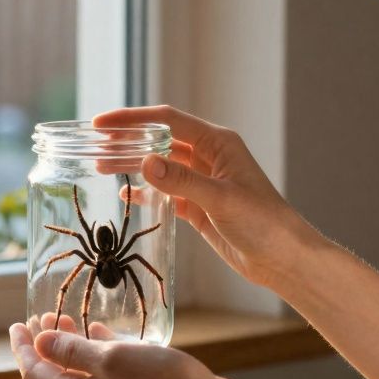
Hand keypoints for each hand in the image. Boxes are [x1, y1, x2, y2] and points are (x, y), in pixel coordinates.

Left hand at [9, 314, 239, 378]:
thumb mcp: (112, 358)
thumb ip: (74, 349)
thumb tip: (40, 342)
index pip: (36, 373)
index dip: (22, 348)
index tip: (16, 324)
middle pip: (56, 374)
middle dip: (46, 344)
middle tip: (44, 315)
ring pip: (81, 374)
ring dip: (72, 346)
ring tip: (67, 319)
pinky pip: (105, 376)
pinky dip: (98, 354)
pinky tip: (104, 335)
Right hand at [94, 105, 318, 288]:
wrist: (283, 259)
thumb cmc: (264, 223)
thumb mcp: (221, 199)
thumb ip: (182, 181)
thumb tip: (145, 161)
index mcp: (218, 143)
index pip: (168, 120)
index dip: (133, 119)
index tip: (102, 124)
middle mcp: (209, 156)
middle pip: (160, 140)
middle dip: (128, 142)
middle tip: (95, 147)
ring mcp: (203, 181)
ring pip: (161, 166)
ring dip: (134, 166)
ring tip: (102, 168)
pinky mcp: (199, 205)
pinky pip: (166, 192)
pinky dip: (147, 191)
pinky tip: (126, 195)